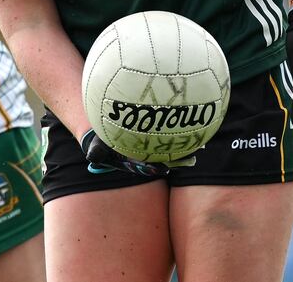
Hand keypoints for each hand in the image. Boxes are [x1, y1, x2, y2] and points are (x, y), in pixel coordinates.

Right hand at [80, 129, 194, 175]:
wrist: (106, 128)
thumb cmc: (102, 138)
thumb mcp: (96, 145)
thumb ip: (96, 151)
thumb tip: (92, 155)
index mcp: (136, 161)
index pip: (149, 167)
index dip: (157, 168)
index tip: (166, 169)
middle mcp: (147, 155)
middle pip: (165, 159)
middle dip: (178, 161)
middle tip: (192, 159)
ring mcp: (153, 144)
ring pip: (171, 147)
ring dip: (184, 147)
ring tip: (199, 146)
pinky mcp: (157, 133)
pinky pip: (170, 131)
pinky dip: (180, 129)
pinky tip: (192, 123)